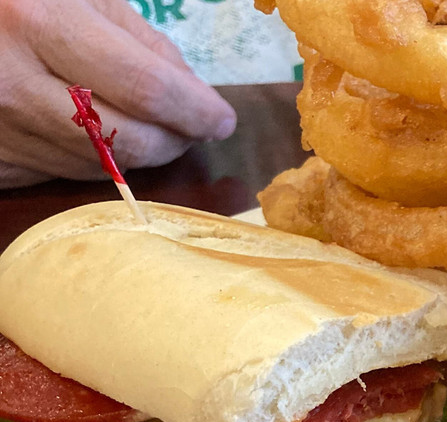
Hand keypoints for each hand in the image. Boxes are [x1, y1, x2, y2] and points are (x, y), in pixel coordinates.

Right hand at [0, 0, 235, 187]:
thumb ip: (135, 35)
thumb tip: (191, 91)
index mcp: (35, 20)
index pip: (147, 89)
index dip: (195, 110)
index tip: (220, 119)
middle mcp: (11, 83)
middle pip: (127, 140)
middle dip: (174, 140)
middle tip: (193, 128)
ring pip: (96, 165)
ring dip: (138, 153)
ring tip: (151, 128)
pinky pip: (58, 172)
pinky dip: (91, 159)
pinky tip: (95, 134)